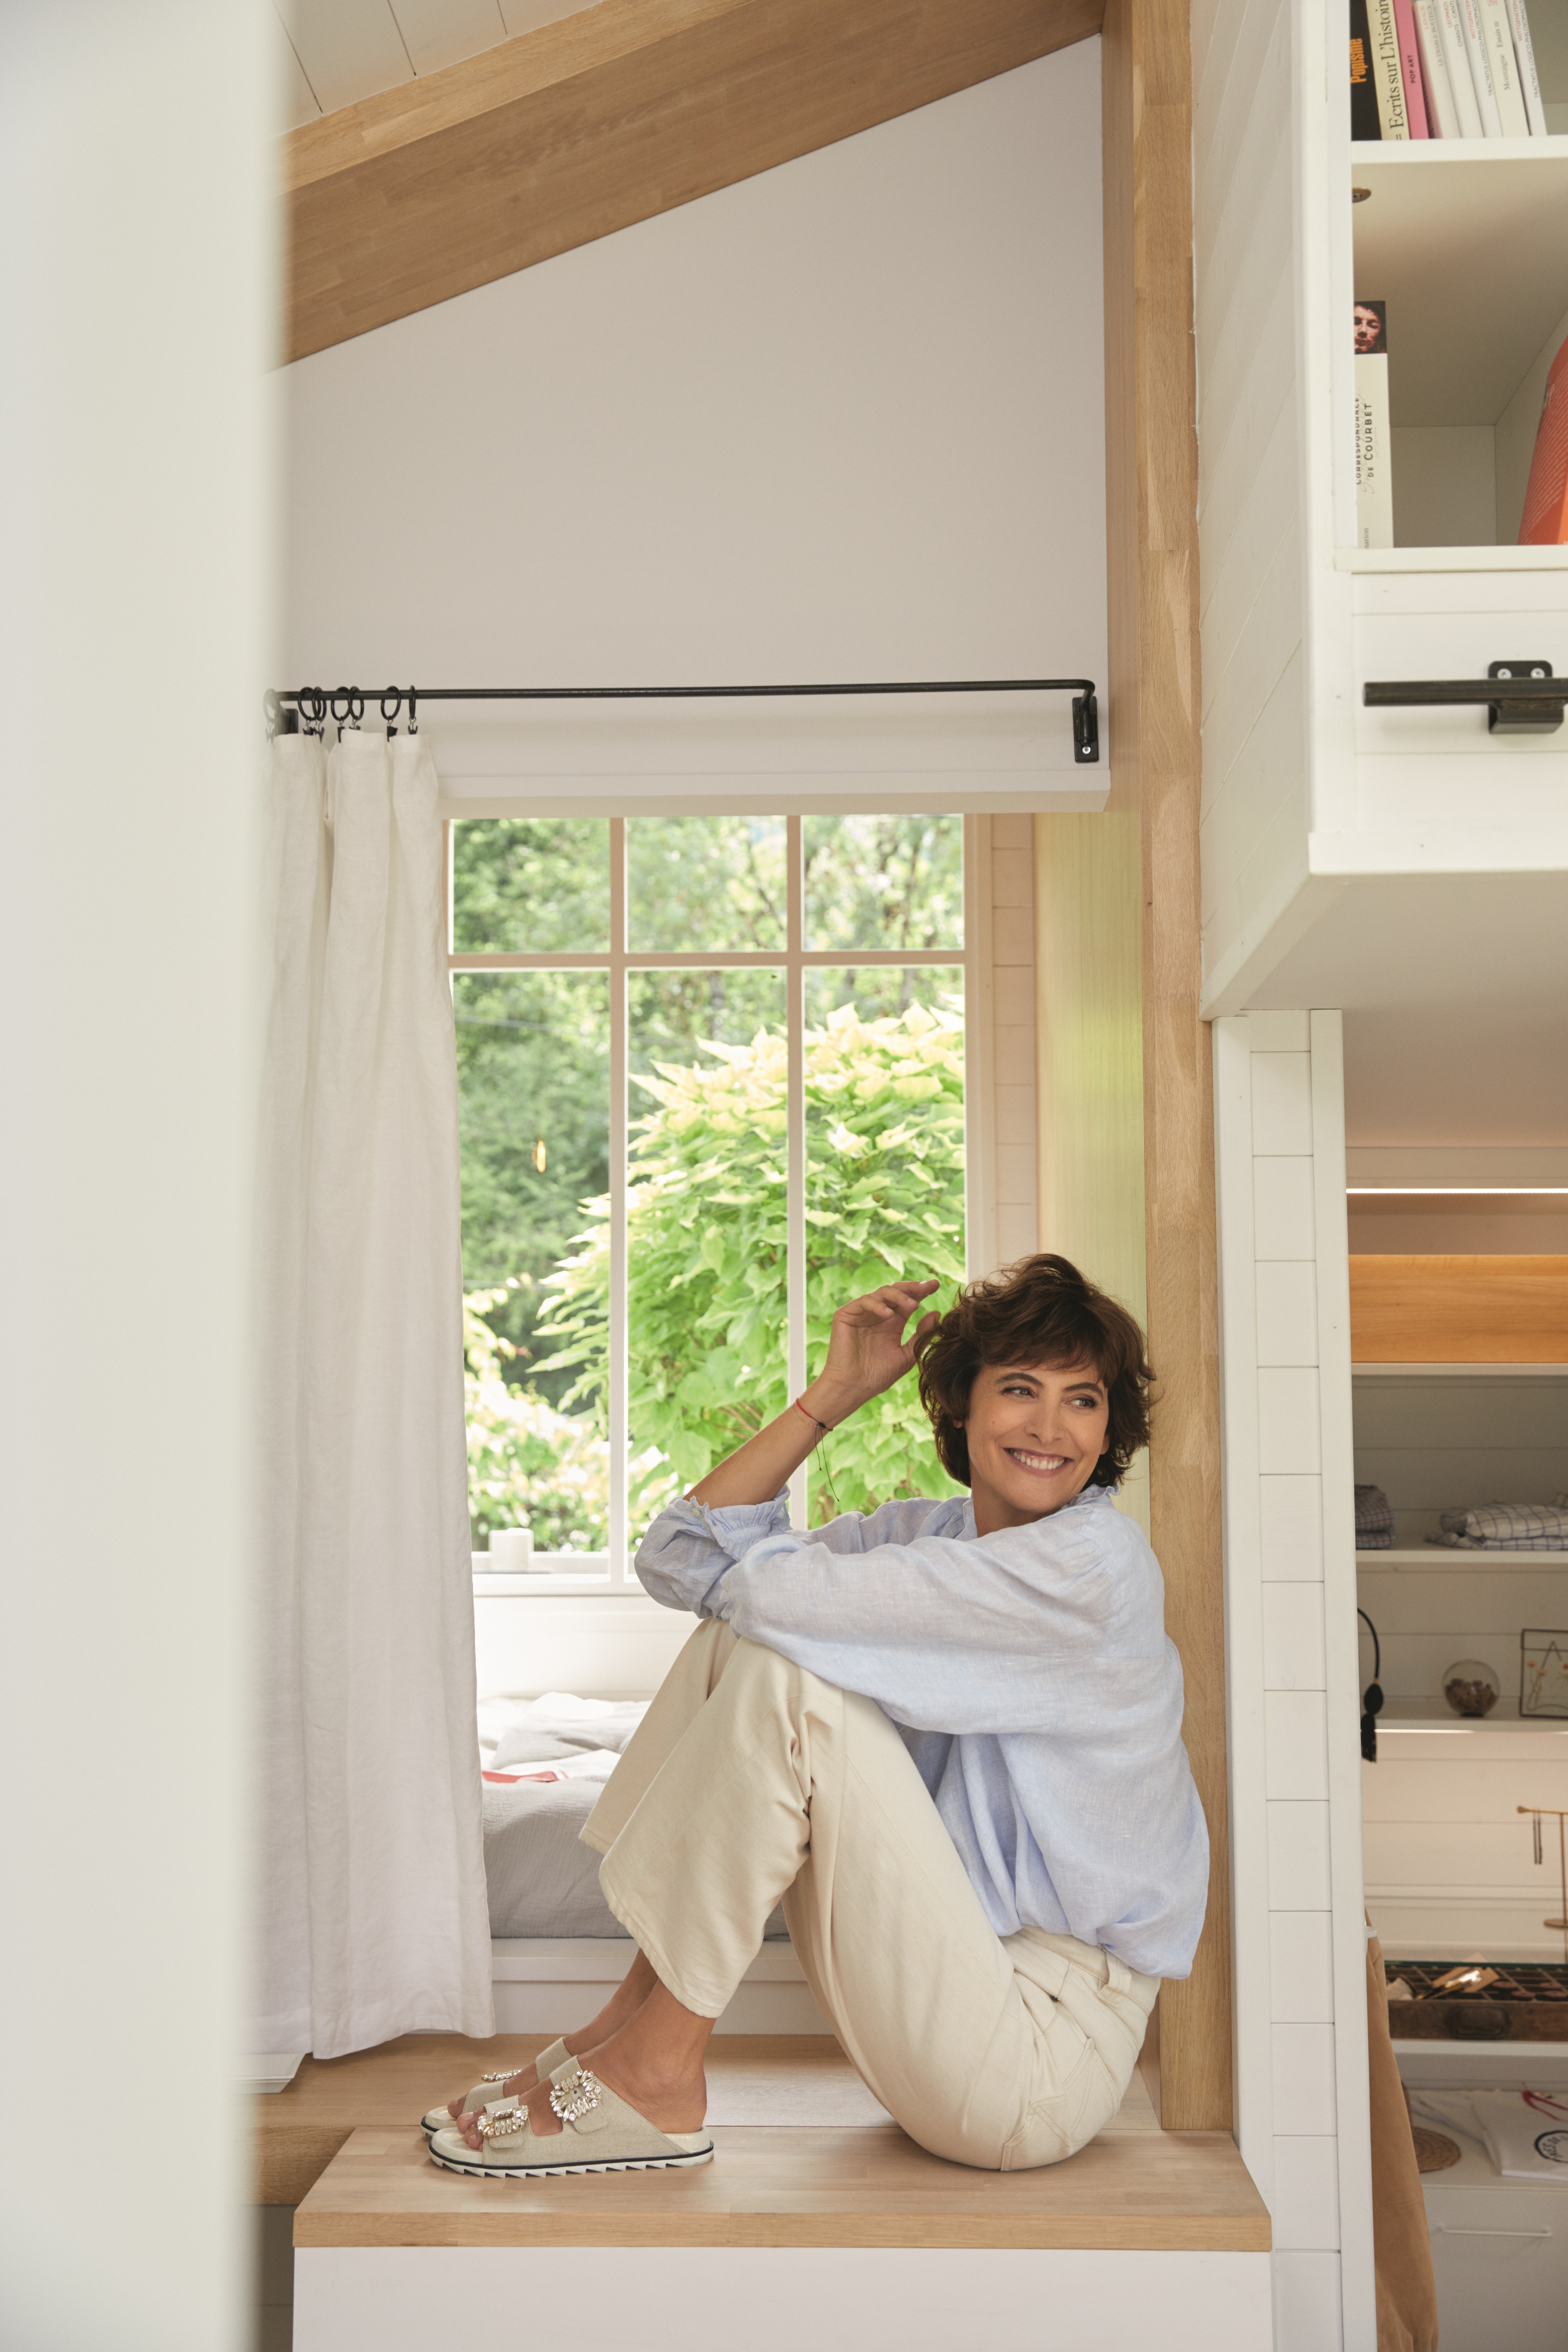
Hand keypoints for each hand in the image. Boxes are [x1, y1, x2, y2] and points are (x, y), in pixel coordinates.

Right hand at [806, 1280, 942, 1422]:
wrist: (853, 1387)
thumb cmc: (878, 1375)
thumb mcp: (907, 1355)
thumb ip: (921, 1335)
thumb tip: (937, 1313)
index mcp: (892, 1322)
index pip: (908, 1300)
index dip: (922, 1291)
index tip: (937, 1285)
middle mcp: (877, 1314)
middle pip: (897, 1292)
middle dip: (913, 1288)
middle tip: (928, 1286)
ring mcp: (861, 1313)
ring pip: (881, 1293)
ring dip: (899, 1296)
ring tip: (913, 1305)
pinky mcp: (845, 1315)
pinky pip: (863, 1302)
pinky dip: (876, 1305)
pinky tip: (888, 1314)